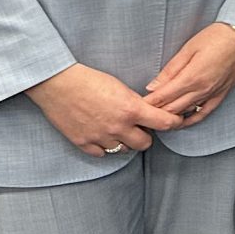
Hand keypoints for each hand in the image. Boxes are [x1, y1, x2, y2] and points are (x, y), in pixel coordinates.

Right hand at [29, 63, 182, 159]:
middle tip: (141, 128)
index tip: (175, 121)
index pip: (164, 123)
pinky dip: (105, 147)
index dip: (173, 122)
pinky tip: (103, 136)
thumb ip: (135, 103)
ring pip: (124, 150)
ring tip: (120, 130)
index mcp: (131, 109)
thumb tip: (146, 113)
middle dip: (146, 136)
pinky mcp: (84, 143)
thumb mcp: (120, 87)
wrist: (59, 84)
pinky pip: (102, 154)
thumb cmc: (89, 80)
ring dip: (125, 142)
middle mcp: (118, 127)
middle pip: (145, 143)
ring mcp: (101, 137)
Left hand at [142, 22, 234, 124]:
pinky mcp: (221, 94)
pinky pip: (204, 113)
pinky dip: (191, 120)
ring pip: (185, 113)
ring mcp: (212, 94)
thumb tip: (153, 87)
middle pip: (172, 109)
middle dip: (154, 113)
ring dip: (169, 118)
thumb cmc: (216, 37)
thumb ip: (170, 70)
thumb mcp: (188, 49)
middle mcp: (202, 90)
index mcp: (191, 78)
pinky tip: (181, 122)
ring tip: (155, 119)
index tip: (135, 106)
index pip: (163, 98)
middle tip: (140, 114)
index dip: (147, 103)